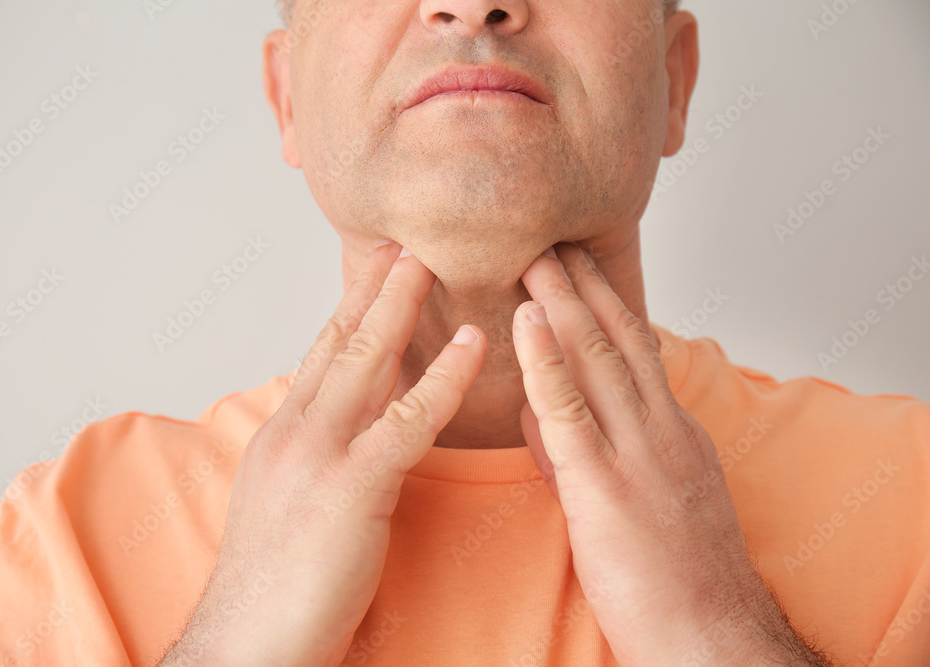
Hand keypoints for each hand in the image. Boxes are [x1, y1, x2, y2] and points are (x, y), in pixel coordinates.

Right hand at [158, 242, 485, 666]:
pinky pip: (408, 420)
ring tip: (433, 261)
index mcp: (284, 435)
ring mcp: (318, 454)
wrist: (247, 645)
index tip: (375, 273)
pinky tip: (474, 343)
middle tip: (404, 243)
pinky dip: (445, 376)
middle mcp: (295, 431)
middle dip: (374, 289)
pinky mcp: (349, 488)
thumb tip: (355, 430)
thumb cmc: (275, 585)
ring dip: (403, 306)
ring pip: (367, 362)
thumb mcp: (292, 503)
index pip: (321, 357)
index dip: (350, 310)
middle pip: (340, 342)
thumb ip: (323, 457)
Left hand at [512, 242, 830, 665]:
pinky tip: (528, 321)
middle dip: (584, 286)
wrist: (708, 635)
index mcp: (672, 432)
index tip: (581, 269)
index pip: (637, 354)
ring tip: (535, 255)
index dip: (607, 306)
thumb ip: (585, 453)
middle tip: (555, 238)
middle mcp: (660, 430)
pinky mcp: (605, 486)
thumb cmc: (677, 578)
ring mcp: (636, 454)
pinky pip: (570, 410)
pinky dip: (546, 360)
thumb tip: (541, 415)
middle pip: (619, 339)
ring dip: (562, 302)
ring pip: (597, 360)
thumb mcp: (643, 499)